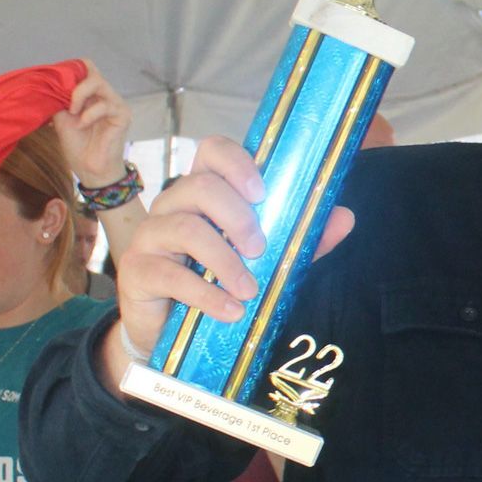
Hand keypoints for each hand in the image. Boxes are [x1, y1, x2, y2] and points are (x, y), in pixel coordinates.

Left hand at [52, 60, 133, 187]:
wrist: (90, 169)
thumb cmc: (77, 145)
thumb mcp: (61, 116)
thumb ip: (59, 98)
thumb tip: (48, 82)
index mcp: (92, 94)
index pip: (86, 68)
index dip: (70, 71)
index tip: (56, 85)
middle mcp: (106, 96)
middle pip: (91, 71)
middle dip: (72, 84)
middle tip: (65, 102)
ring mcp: (116, 105)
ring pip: (98, 82)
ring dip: (79, 96)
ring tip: (73, 113)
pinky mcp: (123, 116)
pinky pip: (104, 105)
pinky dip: (89, 114)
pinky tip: (83, 125)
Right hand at [111, 136, 353, 363]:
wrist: (172, 330)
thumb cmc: (220, 282)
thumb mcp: (268, 261)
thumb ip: (303, 240)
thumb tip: (345, 217)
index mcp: (204, 192)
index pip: (211, 151)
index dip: (237, 163)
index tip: (262, 193)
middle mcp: (172, 204)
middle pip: (200, 187)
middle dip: (238, 217)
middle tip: (260, 249)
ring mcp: (150, 235)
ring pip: (184, 227)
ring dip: (224, 260)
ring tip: (249, 291)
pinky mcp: (137, 270)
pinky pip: (169, 274)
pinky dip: (205, 294)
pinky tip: (230, 310)